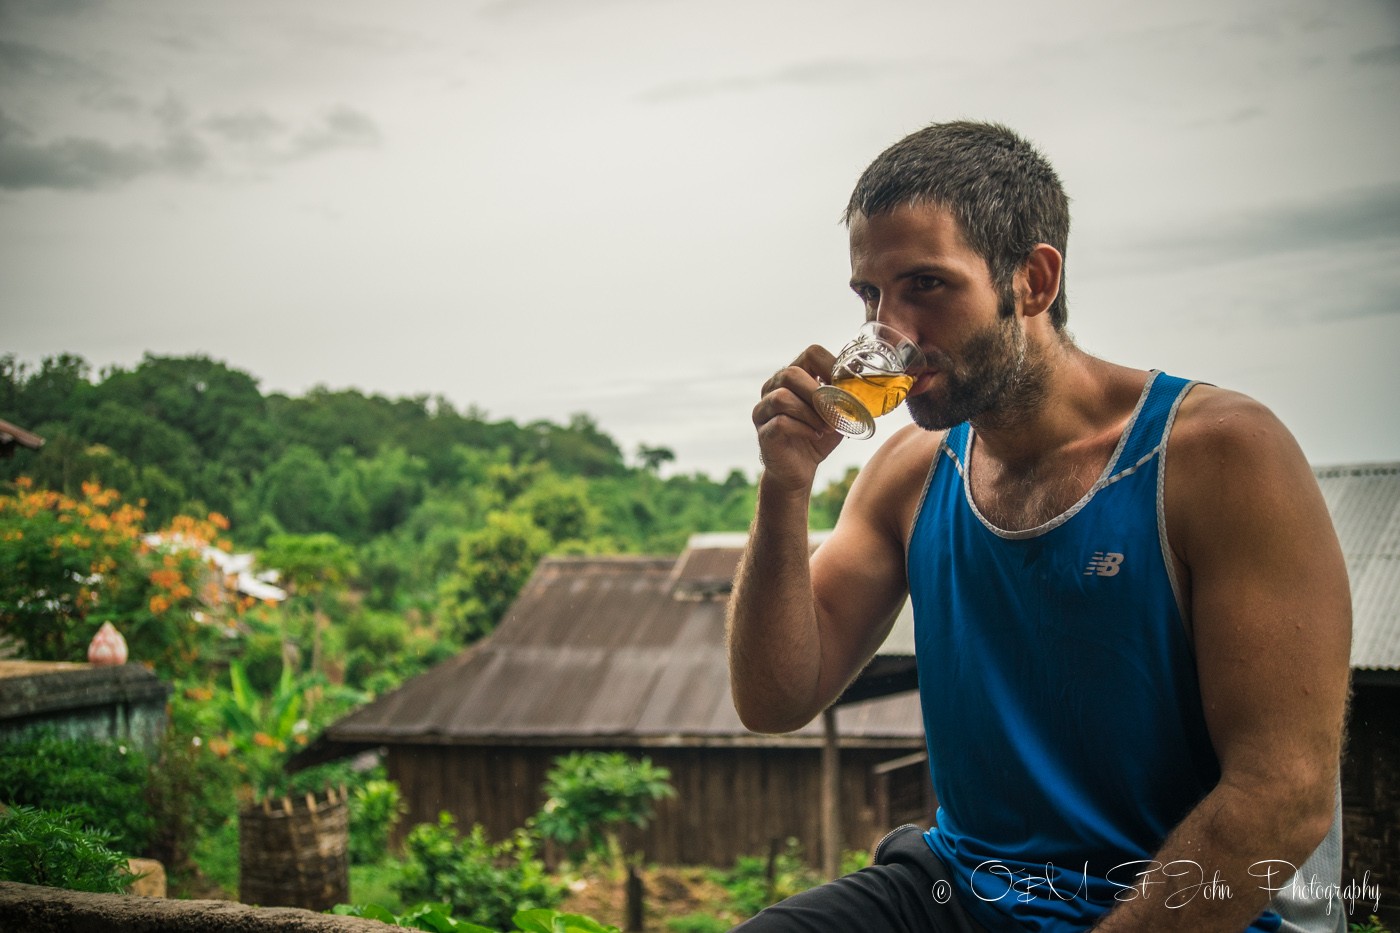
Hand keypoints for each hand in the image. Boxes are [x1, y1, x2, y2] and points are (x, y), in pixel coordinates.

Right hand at [752, 344, 843, 490]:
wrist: (799, 470)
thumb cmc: (817, 436)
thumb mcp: (836, 414)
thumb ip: (845, 399)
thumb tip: (863, 387)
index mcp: (795, 376)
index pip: (811, 353)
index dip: (832, 365)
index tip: (846, 386)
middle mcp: (773, 387)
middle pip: (791, 373)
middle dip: (818, 393)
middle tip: (835, 411)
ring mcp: (764, 409)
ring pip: (782, 397)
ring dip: (811, 413)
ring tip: (827, 427)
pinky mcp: (763, 431)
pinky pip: (780, 422)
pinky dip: (803, 428)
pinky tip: (816, 435)